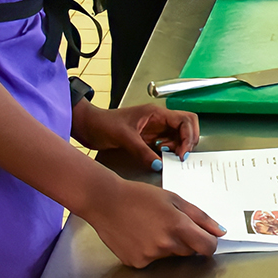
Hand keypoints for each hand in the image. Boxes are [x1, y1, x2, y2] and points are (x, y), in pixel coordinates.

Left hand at [70, 100, 199, 168]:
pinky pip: (167, 143)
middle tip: (182, 155)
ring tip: (171, 157)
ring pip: (179, 135)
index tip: (182, 153)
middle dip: (189, 140)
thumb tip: (159, 164)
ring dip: (179, 146)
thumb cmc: (102, 124)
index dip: (188, 136)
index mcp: (156, 113)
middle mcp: (159, 119)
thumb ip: (142, 152)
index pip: (184, 120)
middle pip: (187, 124)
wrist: (87, 126)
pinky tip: (162, 157)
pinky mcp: (149, 137)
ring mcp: (155, 128)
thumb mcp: (124, 138)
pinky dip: (170, 151)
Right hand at [77, 178, 222, 268]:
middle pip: (189, 251)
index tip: (205, 238)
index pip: (207, 247)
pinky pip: (152, 260)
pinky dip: (150, 251)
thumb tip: (220, 232)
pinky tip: (138, 236)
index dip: (209, 243)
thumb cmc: (140, 196)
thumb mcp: (175, 199)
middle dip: (186, 240)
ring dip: (167, 245)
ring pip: (170, 255)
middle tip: (169, 224)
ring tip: (150, 227)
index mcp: (179, 226)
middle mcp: (166, 245)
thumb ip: (200, 217)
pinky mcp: (136, 263)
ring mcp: (150, 256)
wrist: (106, 202)